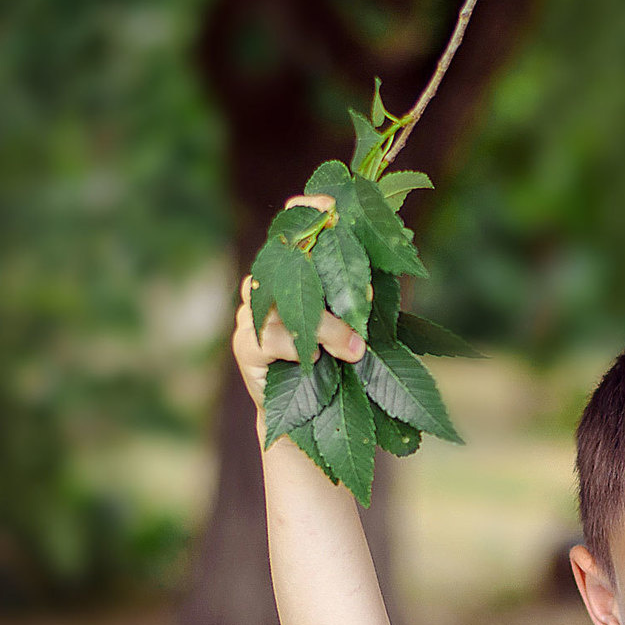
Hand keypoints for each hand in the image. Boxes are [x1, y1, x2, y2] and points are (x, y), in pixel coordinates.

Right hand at [230, 192, 366, 414]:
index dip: (309, 209)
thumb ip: (358, 300)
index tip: (334, 205)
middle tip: (367, 296)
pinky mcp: (245, 344)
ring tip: (355, 348)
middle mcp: (269, 283)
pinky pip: (270, 336)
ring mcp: (254, 312)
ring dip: (326, 326)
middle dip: (329, 276)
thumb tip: (378, 288)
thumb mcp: (352, 323)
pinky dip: (297, 348)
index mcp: (294, 268)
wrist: (306, 419)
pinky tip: (317, 359)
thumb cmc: (335, 363)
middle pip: (290, 262)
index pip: (293, 224)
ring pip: (287, 303)